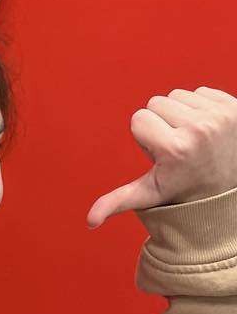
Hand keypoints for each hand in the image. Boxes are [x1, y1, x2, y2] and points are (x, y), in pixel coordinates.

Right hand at [87, 87, 236, 227]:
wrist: (229, 188)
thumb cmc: (185, 190)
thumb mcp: (151, 195)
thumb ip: (118, 202)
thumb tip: (90, 222)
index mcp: (175, 149)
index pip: (138, 118)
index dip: (145, 137)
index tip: (162, 154)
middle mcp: (199, 129)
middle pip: (156, 102)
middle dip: (160, 122)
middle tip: (177, 146)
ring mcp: (219, 116)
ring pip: (178, 95)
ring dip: (180, 113)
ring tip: (191, 137)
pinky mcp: (234, 106)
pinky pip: (201, 92)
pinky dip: (199, 107)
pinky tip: (206, 129)